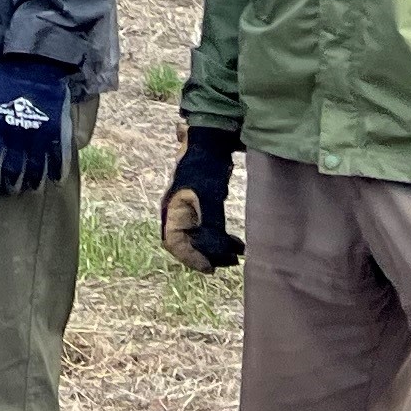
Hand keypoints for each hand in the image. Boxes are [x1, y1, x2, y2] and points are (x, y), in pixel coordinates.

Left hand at [0, 60, 72, 193]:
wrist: (36, 64)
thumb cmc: (7, 80)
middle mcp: (18, 137)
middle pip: (14, 172)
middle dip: (11, 185)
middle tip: (11, 190)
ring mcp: (40, 136)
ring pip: (37, 170)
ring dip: (33, 183)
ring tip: (31, 188)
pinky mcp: (59, 131)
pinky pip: (61, 158)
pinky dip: (58, 172)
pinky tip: (56, 181)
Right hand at [159, 124, 242, 270]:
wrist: (210, 142)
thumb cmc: (204, 168)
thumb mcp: (208, 199)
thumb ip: (210, 228)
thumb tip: (216, 253)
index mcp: (172, 212)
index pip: (175, 243)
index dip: (191, 258)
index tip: (211, 268)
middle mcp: (178, 213)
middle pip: (189, 243)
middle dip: (208, 255)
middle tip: (230, 262)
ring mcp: (190, 209)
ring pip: (201, 237)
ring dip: (217, 248)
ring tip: (237, 254)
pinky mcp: (203, 206)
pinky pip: (209, 228)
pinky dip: (222, 238)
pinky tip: (237, 243)